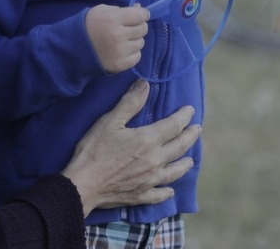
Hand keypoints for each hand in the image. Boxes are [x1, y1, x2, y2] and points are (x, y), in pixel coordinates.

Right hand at [62, 79, 200, 215]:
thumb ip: (130, 103)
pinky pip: (160, 194)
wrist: (82, 185)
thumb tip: (145, 84)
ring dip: (185, 164)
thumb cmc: (94, 150)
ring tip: (191, 159)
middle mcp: (155, 160)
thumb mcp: (110, 121)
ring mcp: (150, 180)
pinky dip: (167, 192)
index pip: (174, 125)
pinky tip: (170, 191)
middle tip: (197, 130)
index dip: (184, 116)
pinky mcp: (141, 195)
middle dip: (190, 137)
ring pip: (175, 171)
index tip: (190, 110)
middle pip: (179, 147)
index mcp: (148, 140)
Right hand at [86, 4, 149, 72]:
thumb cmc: (89, 25)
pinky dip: (132, 53)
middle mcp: (118, 35)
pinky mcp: (120, 64)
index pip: (141, 15)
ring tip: (122, 40)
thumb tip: (140, 9)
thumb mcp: (103, 10)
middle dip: (138, 26)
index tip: (140, 15)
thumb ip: (122, 9)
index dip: (142, 14)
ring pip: (141, 43)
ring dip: (134, 40)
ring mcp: (120, 51)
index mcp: (114, 19)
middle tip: (129, 28)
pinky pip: (137, 57)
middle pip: (143, 29)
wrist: (73, 47)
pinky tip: (122, 50)